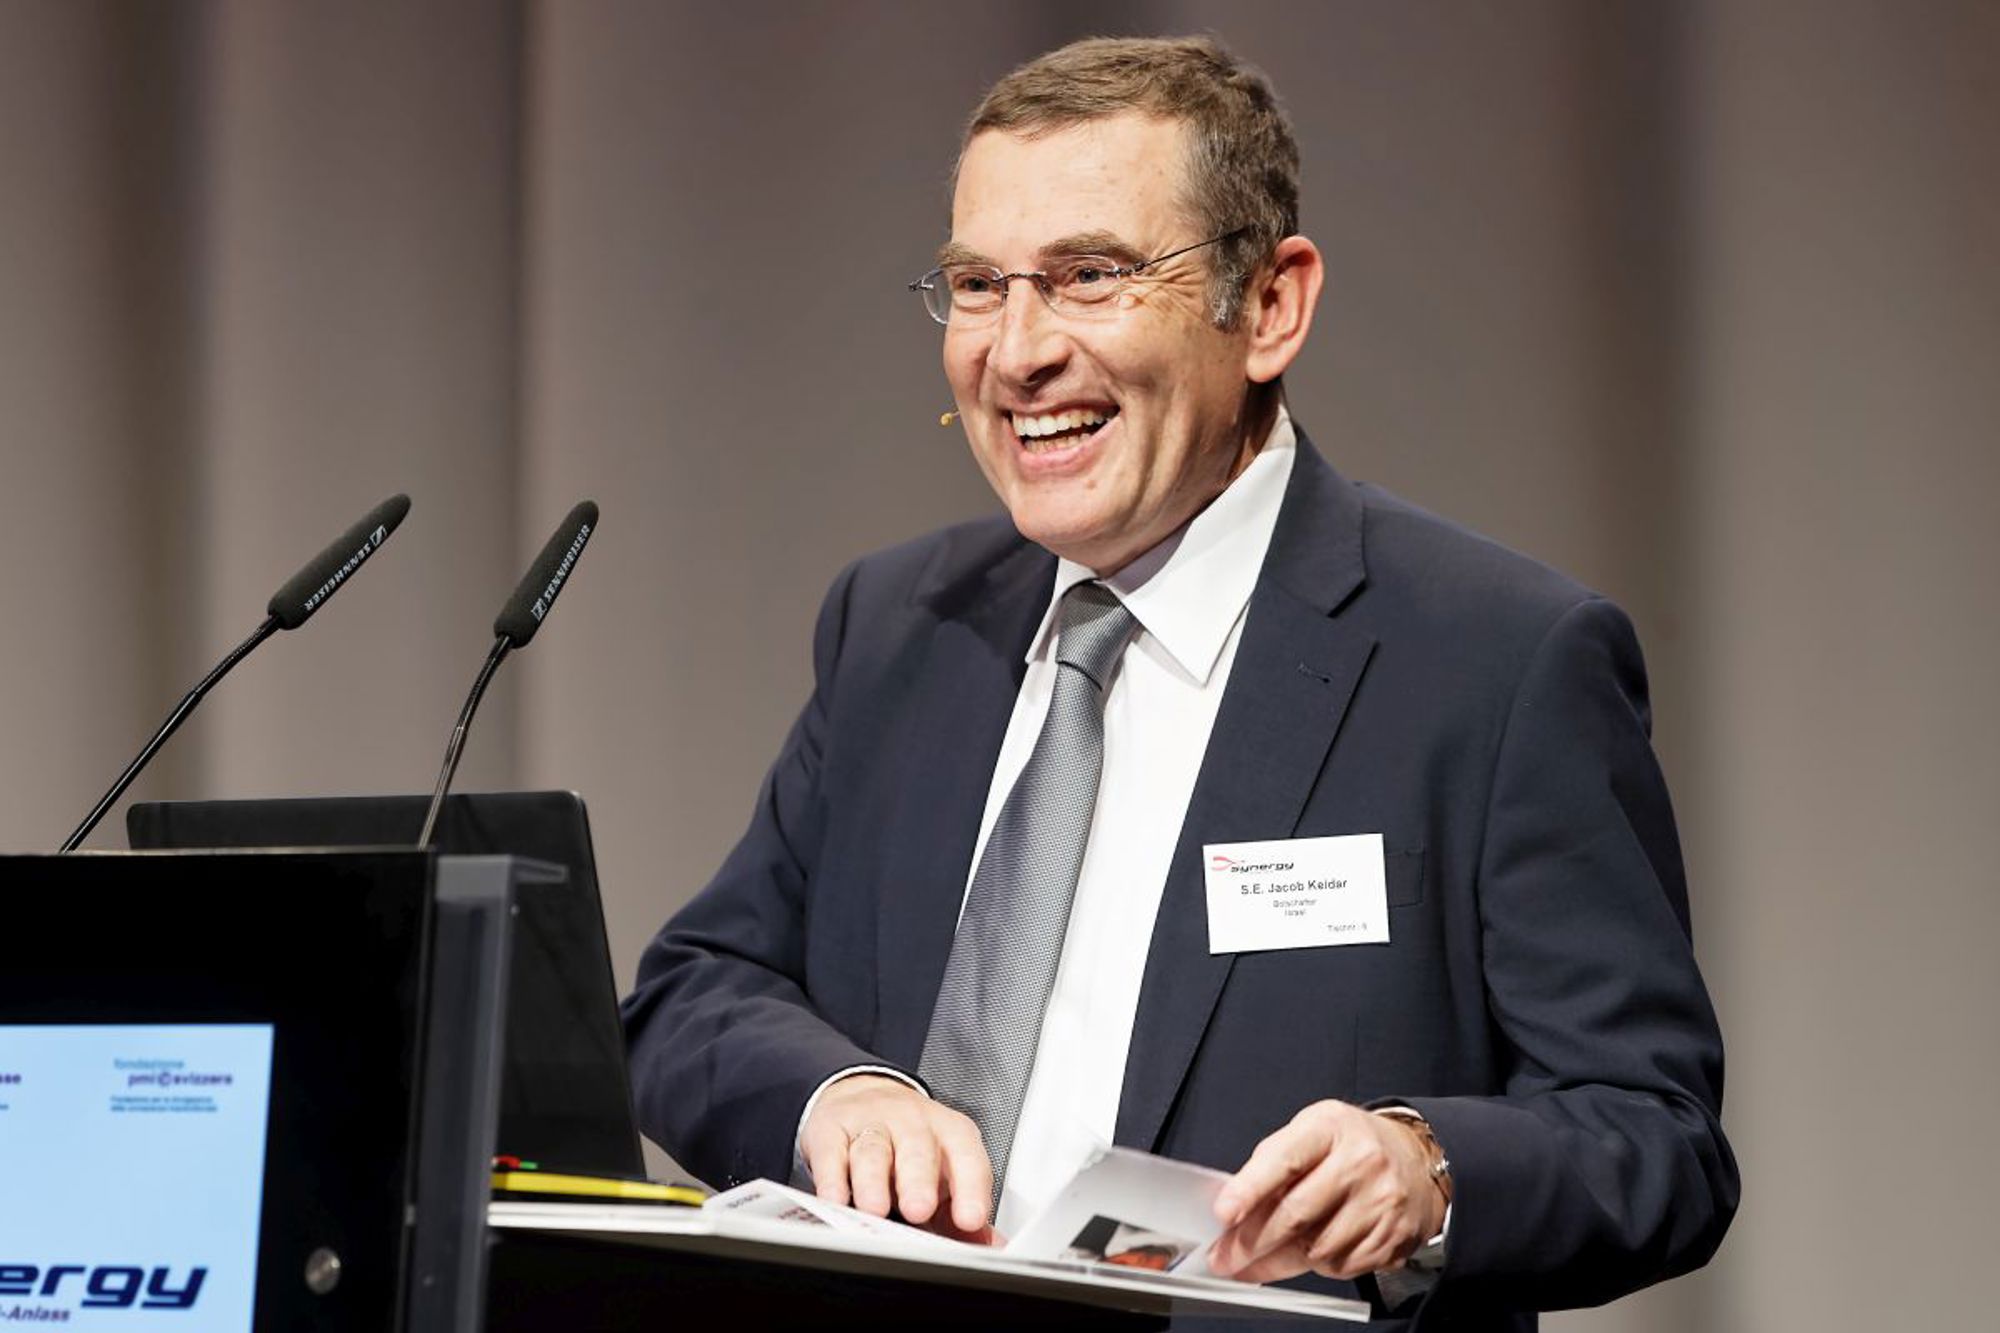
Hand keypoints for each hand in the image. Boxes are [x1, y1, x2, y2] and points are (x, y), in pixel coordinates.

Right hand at [800, 1073, 996, 1241]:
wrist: (862, 1094)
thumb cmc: (909, 1146)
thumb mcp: (944, 1173)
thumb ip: (961, 1215)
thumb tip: (990, 1247)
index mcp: (949, 1134)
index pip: (967, 1157)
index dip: (971, 1189)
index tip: (970, 1220)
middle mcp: (912, 1124)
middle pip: (917, 1150)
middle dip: (918, 1181)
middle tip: (920, 1210)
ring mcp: (870, 1123)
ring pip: (873, 1151)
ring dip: (873, 1182)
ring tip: (875, 1209)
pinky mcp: (831, 1130)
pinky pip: (831, 1153)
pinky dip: (832, 1178)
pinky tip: (835, 1200)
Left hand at [1207, 1101, 1444, 1282]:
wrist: (1416, 1160)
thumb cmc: (1352, 1144)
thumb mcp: (1311, 1130)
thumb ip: (1272, 1161)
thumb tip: (1232, 1203)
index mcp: (1331, 1127)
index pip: (1284, 1160)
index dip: (1249, 1189)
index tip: (1223, 1214)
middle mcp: (1361, 1163)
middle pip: (1297, 1214)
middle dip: (1252, 1243)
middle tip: (1225, 1257)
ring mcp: (1381, 1202)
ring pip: (1316, 1249)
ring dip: (1281, 1260)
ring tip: (1263, 1256)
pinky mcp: (1393, 1237)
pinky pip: (1341, 1267)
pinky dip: (1316, 1267)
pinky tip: (1309, 1252)